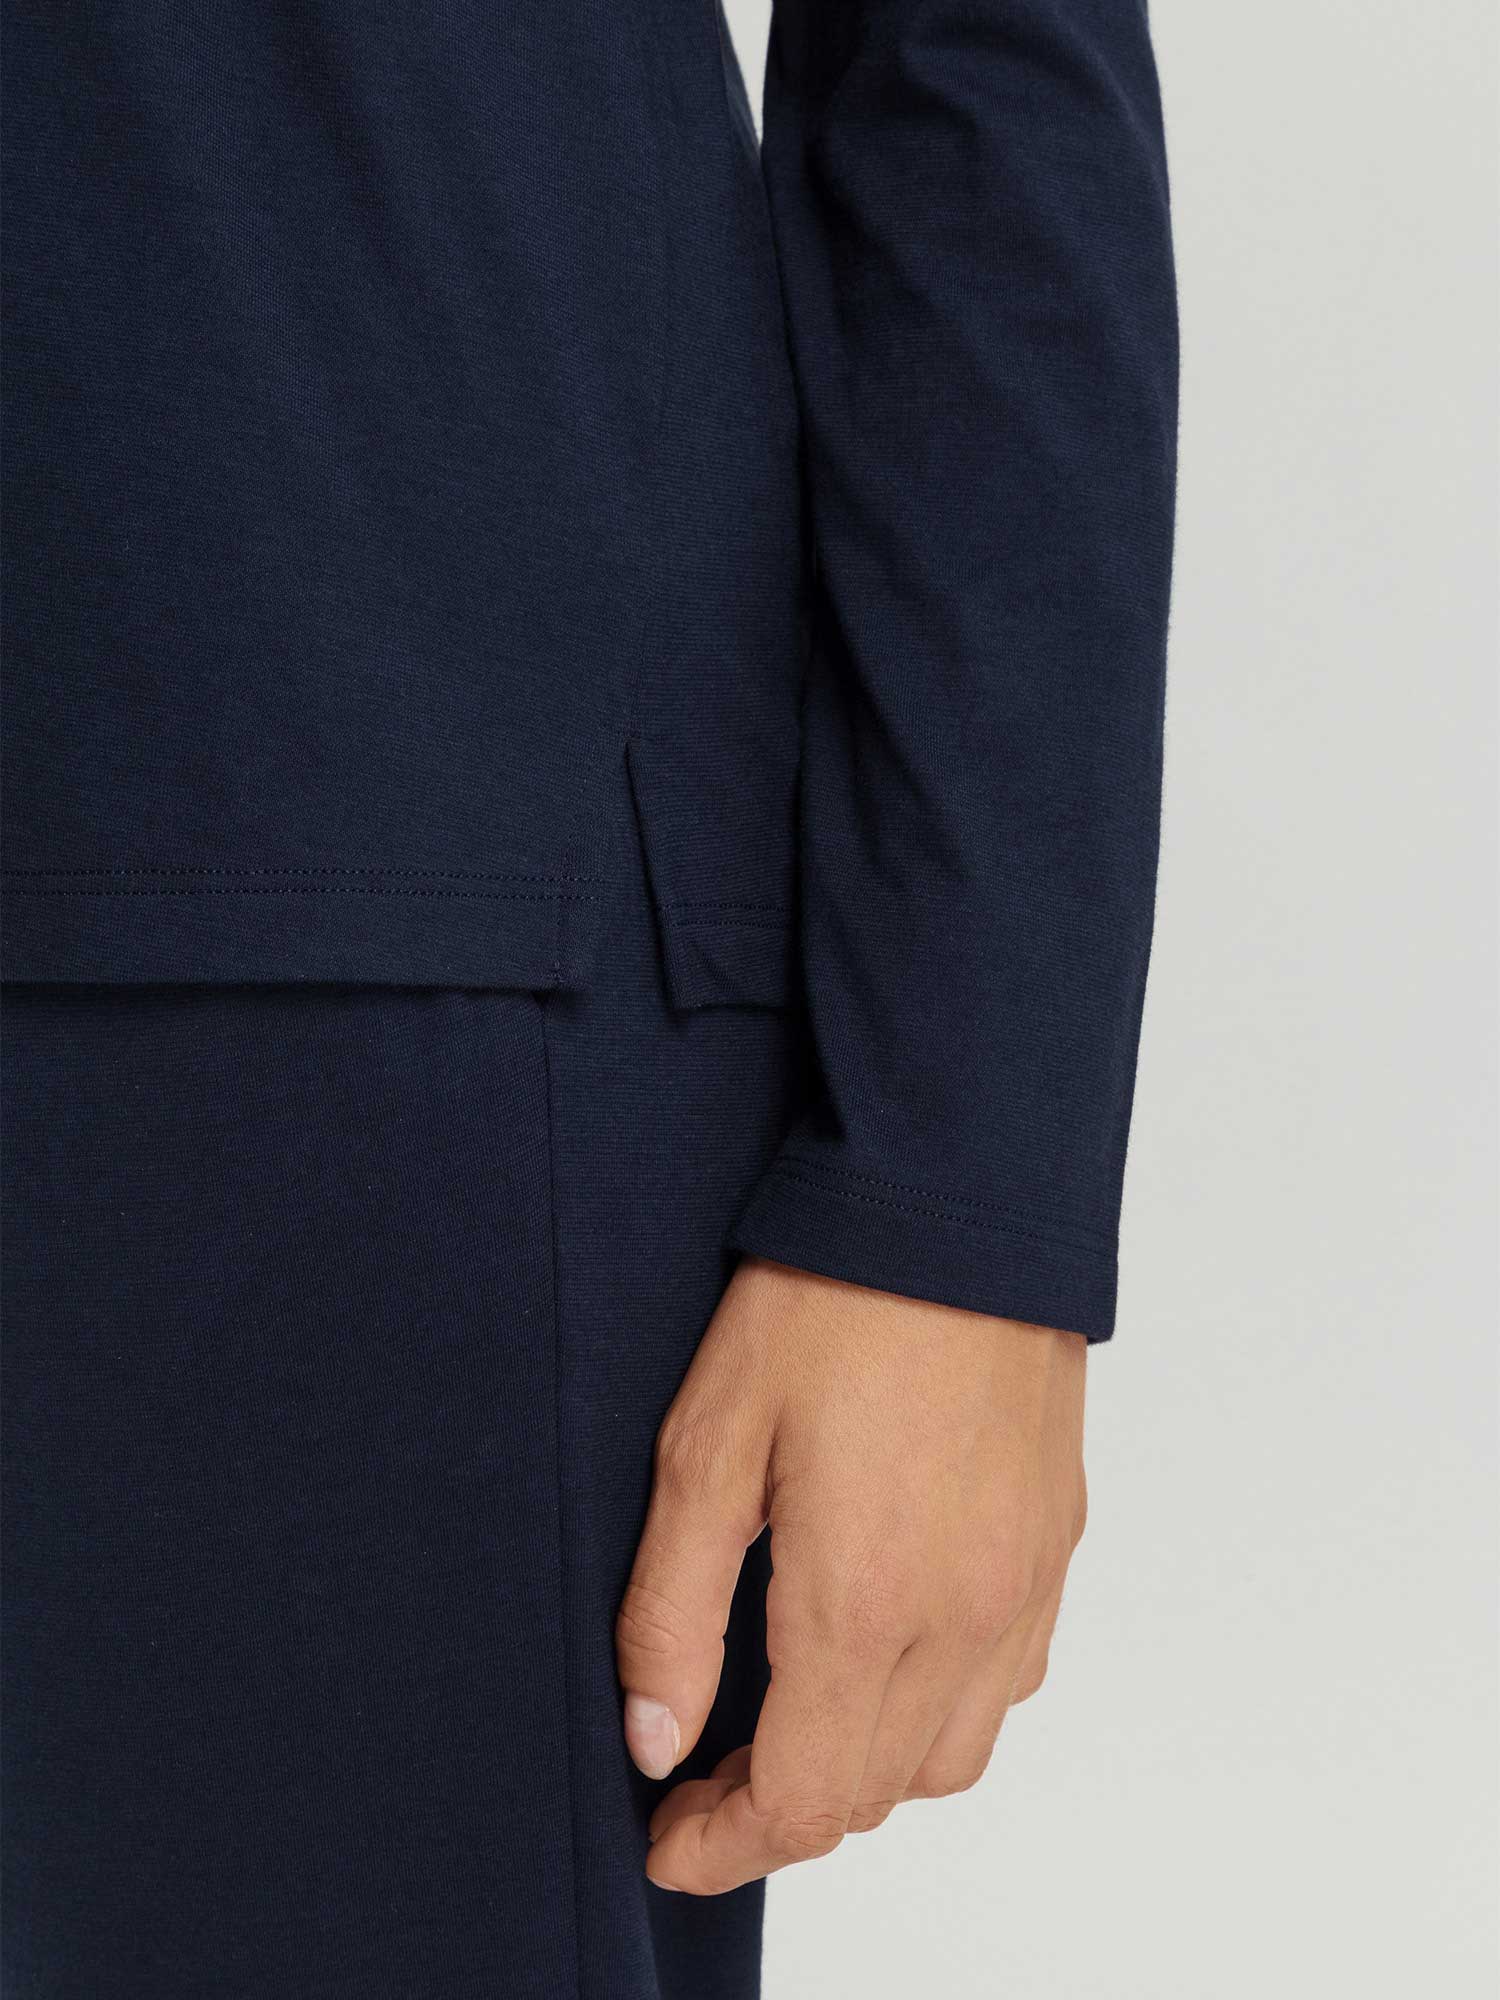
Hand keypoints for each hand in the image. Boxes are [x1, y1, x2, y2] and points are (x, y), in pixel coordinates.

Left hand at [616, 1257, 1087, 1894]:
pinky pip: (1009, 1683)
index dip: (722, 1848)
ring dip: (864, 1771)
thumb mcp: (707, 1444)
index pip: (800, 1801)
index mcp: (862, 1605)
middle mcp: (961, 1619)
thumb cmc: (828, 1304)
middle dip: (777, 1815)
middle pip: (871, 1794)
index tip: (667, 1842)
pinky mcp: (1054, 1543)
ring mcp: (1022, 1585)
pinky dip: (941, 1710)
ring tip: (792, 1723)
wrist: (960, 1205)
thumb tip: (657, 1738)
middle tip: (703, 1778)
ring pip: (950, 1758)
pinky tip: (891, 1652)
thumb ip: (673, 1609)